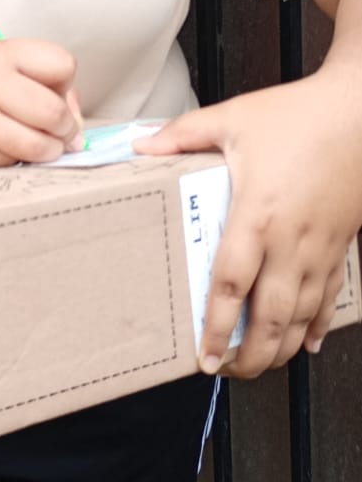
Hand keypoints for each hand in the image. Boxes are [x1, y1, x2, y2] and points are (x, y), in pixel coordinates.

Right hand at [0, 38, 84, 167]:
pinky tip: (5, 148)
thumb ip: (39, 80)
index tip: (55, 91)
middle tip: (61, 132)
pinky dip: (17, 160)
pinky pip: (10, 162)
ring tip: (44, 147)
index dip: (65, 83)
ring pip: (36, 146)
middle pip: (52, 112)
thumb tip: (77, 127)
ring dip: (48, 151)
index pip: (61, 64)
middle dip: (66, 128)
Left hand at [133, 71, 361, 377]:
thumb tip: (140, 146)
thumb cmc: (297, 114)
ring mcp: (320, 247)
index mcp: (257, 213)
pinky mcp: (342, 244)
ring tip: (259, 367)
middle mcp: (291, 241)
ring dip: (281, 348)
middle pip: (271, 316)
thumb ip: (183, 135)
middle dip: (250, 355)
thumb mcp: (232, 117)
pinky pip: (331, 295)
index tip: (204, 355)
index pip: (231, 285)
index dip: (216, 326)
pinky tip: (308, 344)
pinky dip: (320, 324)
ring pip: (303, 315)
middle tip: (228, 372)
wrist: (359, 109)